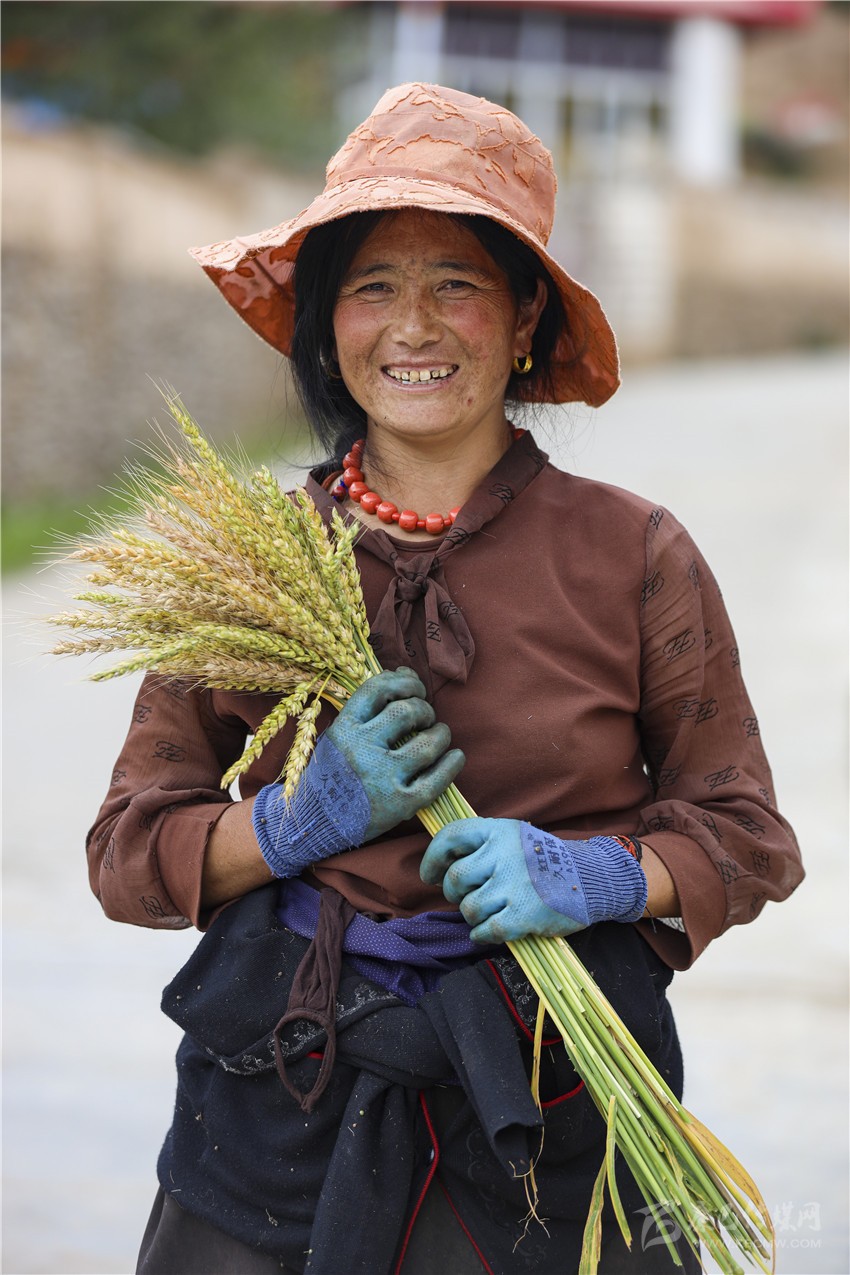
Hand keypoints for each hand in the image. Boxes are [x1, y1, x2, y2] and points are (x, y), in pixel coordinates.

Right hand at [326, 668, 464, 839]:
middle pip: (408, 712)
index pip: (380, 689)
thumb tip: (405, 673)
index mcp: (344, 728)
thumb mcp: (337, 736)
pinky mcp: (398, 805)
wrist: (314, 823)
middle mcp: (362, 749)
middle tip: (426, 718)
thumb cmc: (330, 774)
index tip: (415, 688)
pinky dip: (452, 764)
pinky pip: (436, 780)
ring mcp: (381, 778)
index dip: (405, 682)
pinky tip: (456, 757)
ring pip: (427, 743)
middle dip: (424, 710)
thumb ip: (367, 709)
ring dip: (441, 734)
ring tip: (439, 735)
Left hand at [419, 818, 646, 943]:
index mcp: (500, 830)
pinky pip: (486, 930)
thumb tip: (440, 865)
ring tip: (489, 912)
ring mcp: (515, 885)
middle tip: (466, 897)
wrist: (592, 879)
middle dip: (454, 893)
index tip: (430, 875)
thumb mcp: (516, 838)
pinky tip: (490, 931)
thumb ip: (483, 846)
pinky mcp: (524, 914)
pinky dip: (482, 934)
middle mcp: (505, 854)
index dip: (432, 858)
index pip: (451, 837)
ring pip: (468, 907)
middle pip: (455, 879)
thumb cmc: (546, 862)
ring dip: (473, 916)